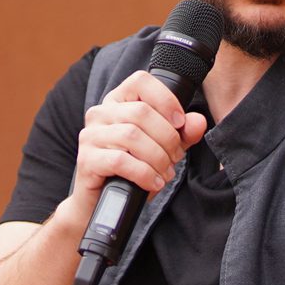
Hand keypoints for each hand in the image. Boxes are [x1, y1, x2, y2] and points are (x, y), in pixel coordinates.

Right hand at [72, 70, 209, 206]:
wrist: (108, 203)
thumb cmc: (134, 171)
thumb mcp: (164, 149)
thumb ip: (182, 134)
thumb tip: (198, 122)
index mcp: (118, 102)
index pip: (141, 81)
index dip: (165, 99)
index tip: (180, 123)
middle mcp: (100, 113)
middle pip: (141, 112)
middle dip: (167, 138)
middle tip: (175, 157)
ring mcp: (90, 136)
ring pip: (132, 136)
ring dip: (157, 158)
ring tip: (165, 172)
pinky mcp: (86, 160)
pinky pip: (120, 161)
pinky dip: (144, 173)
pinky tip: (153, 182)